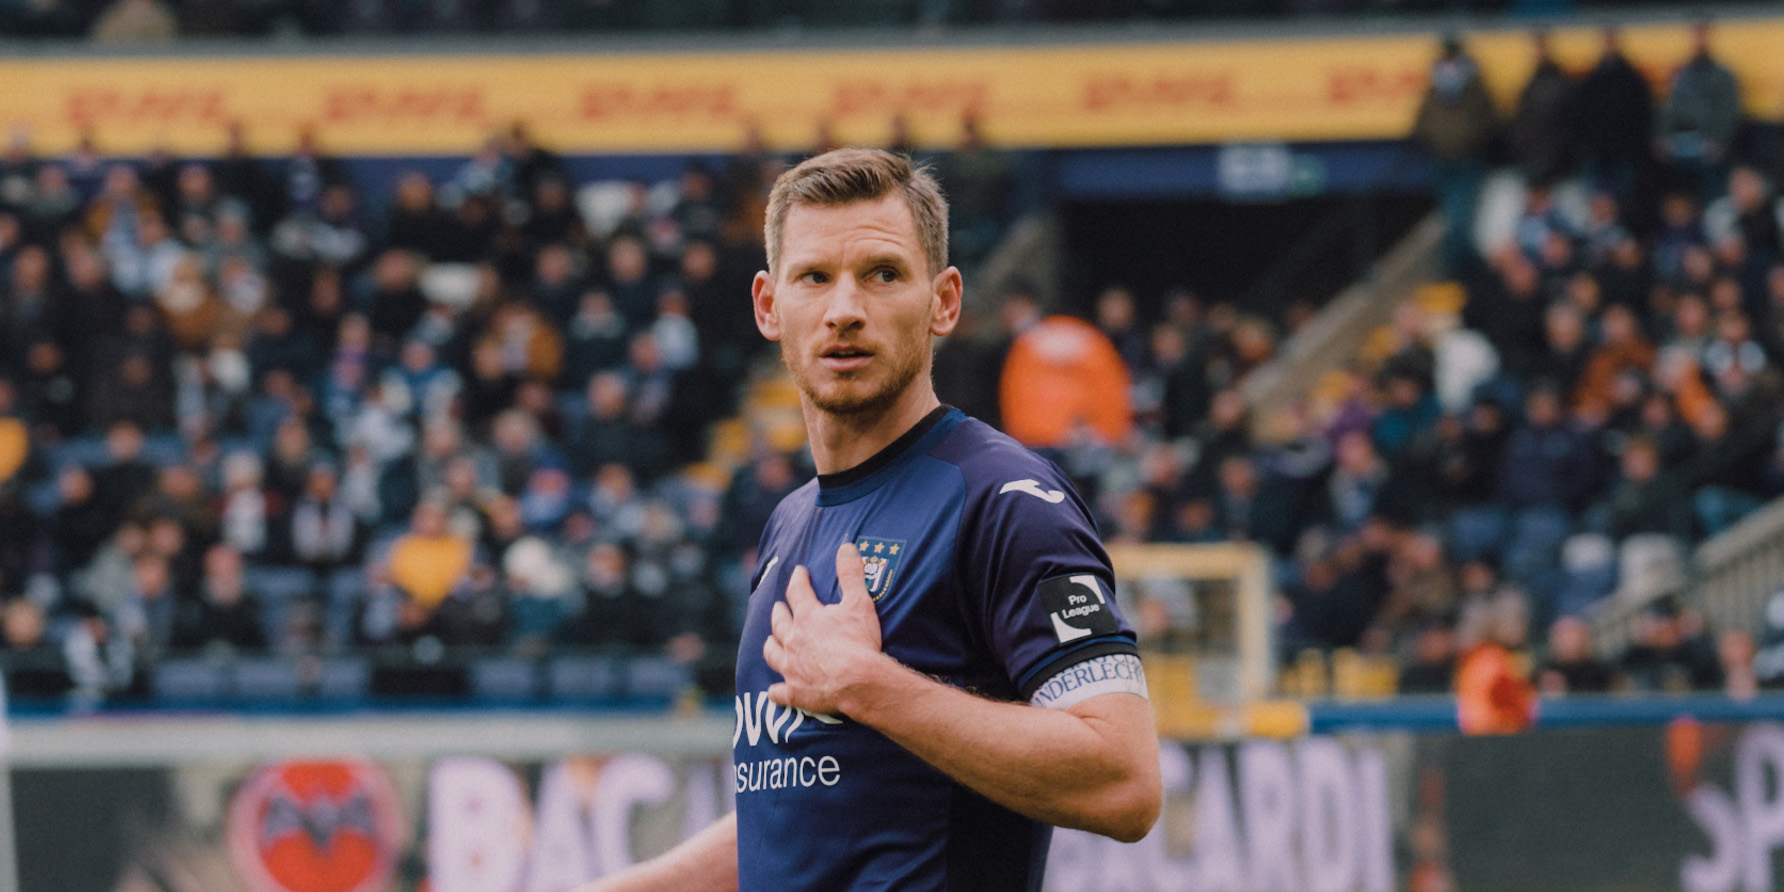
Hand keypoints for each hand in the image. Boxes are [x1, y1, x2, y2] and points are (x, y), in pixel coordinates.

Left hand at [763, 542, 885, 716]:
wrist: (859, 682)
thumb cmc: (859, 642)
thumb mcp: (859, 603)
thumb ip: (851, 574)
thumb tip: (846, 547)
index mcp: (808, 617)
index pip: (797, 591)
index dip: (798, 580)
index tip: (799, 573)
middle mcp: (793, 641)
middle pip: (779, 623)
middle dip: (779, 612)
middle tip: (779, 607)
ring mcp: (791, 668)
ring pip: (772, 653)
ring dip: (771, 645)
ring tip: (771, 641)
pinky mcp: (795, 693)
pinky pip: (778, 693)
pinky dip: (776, 691)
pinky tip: (775, 691)